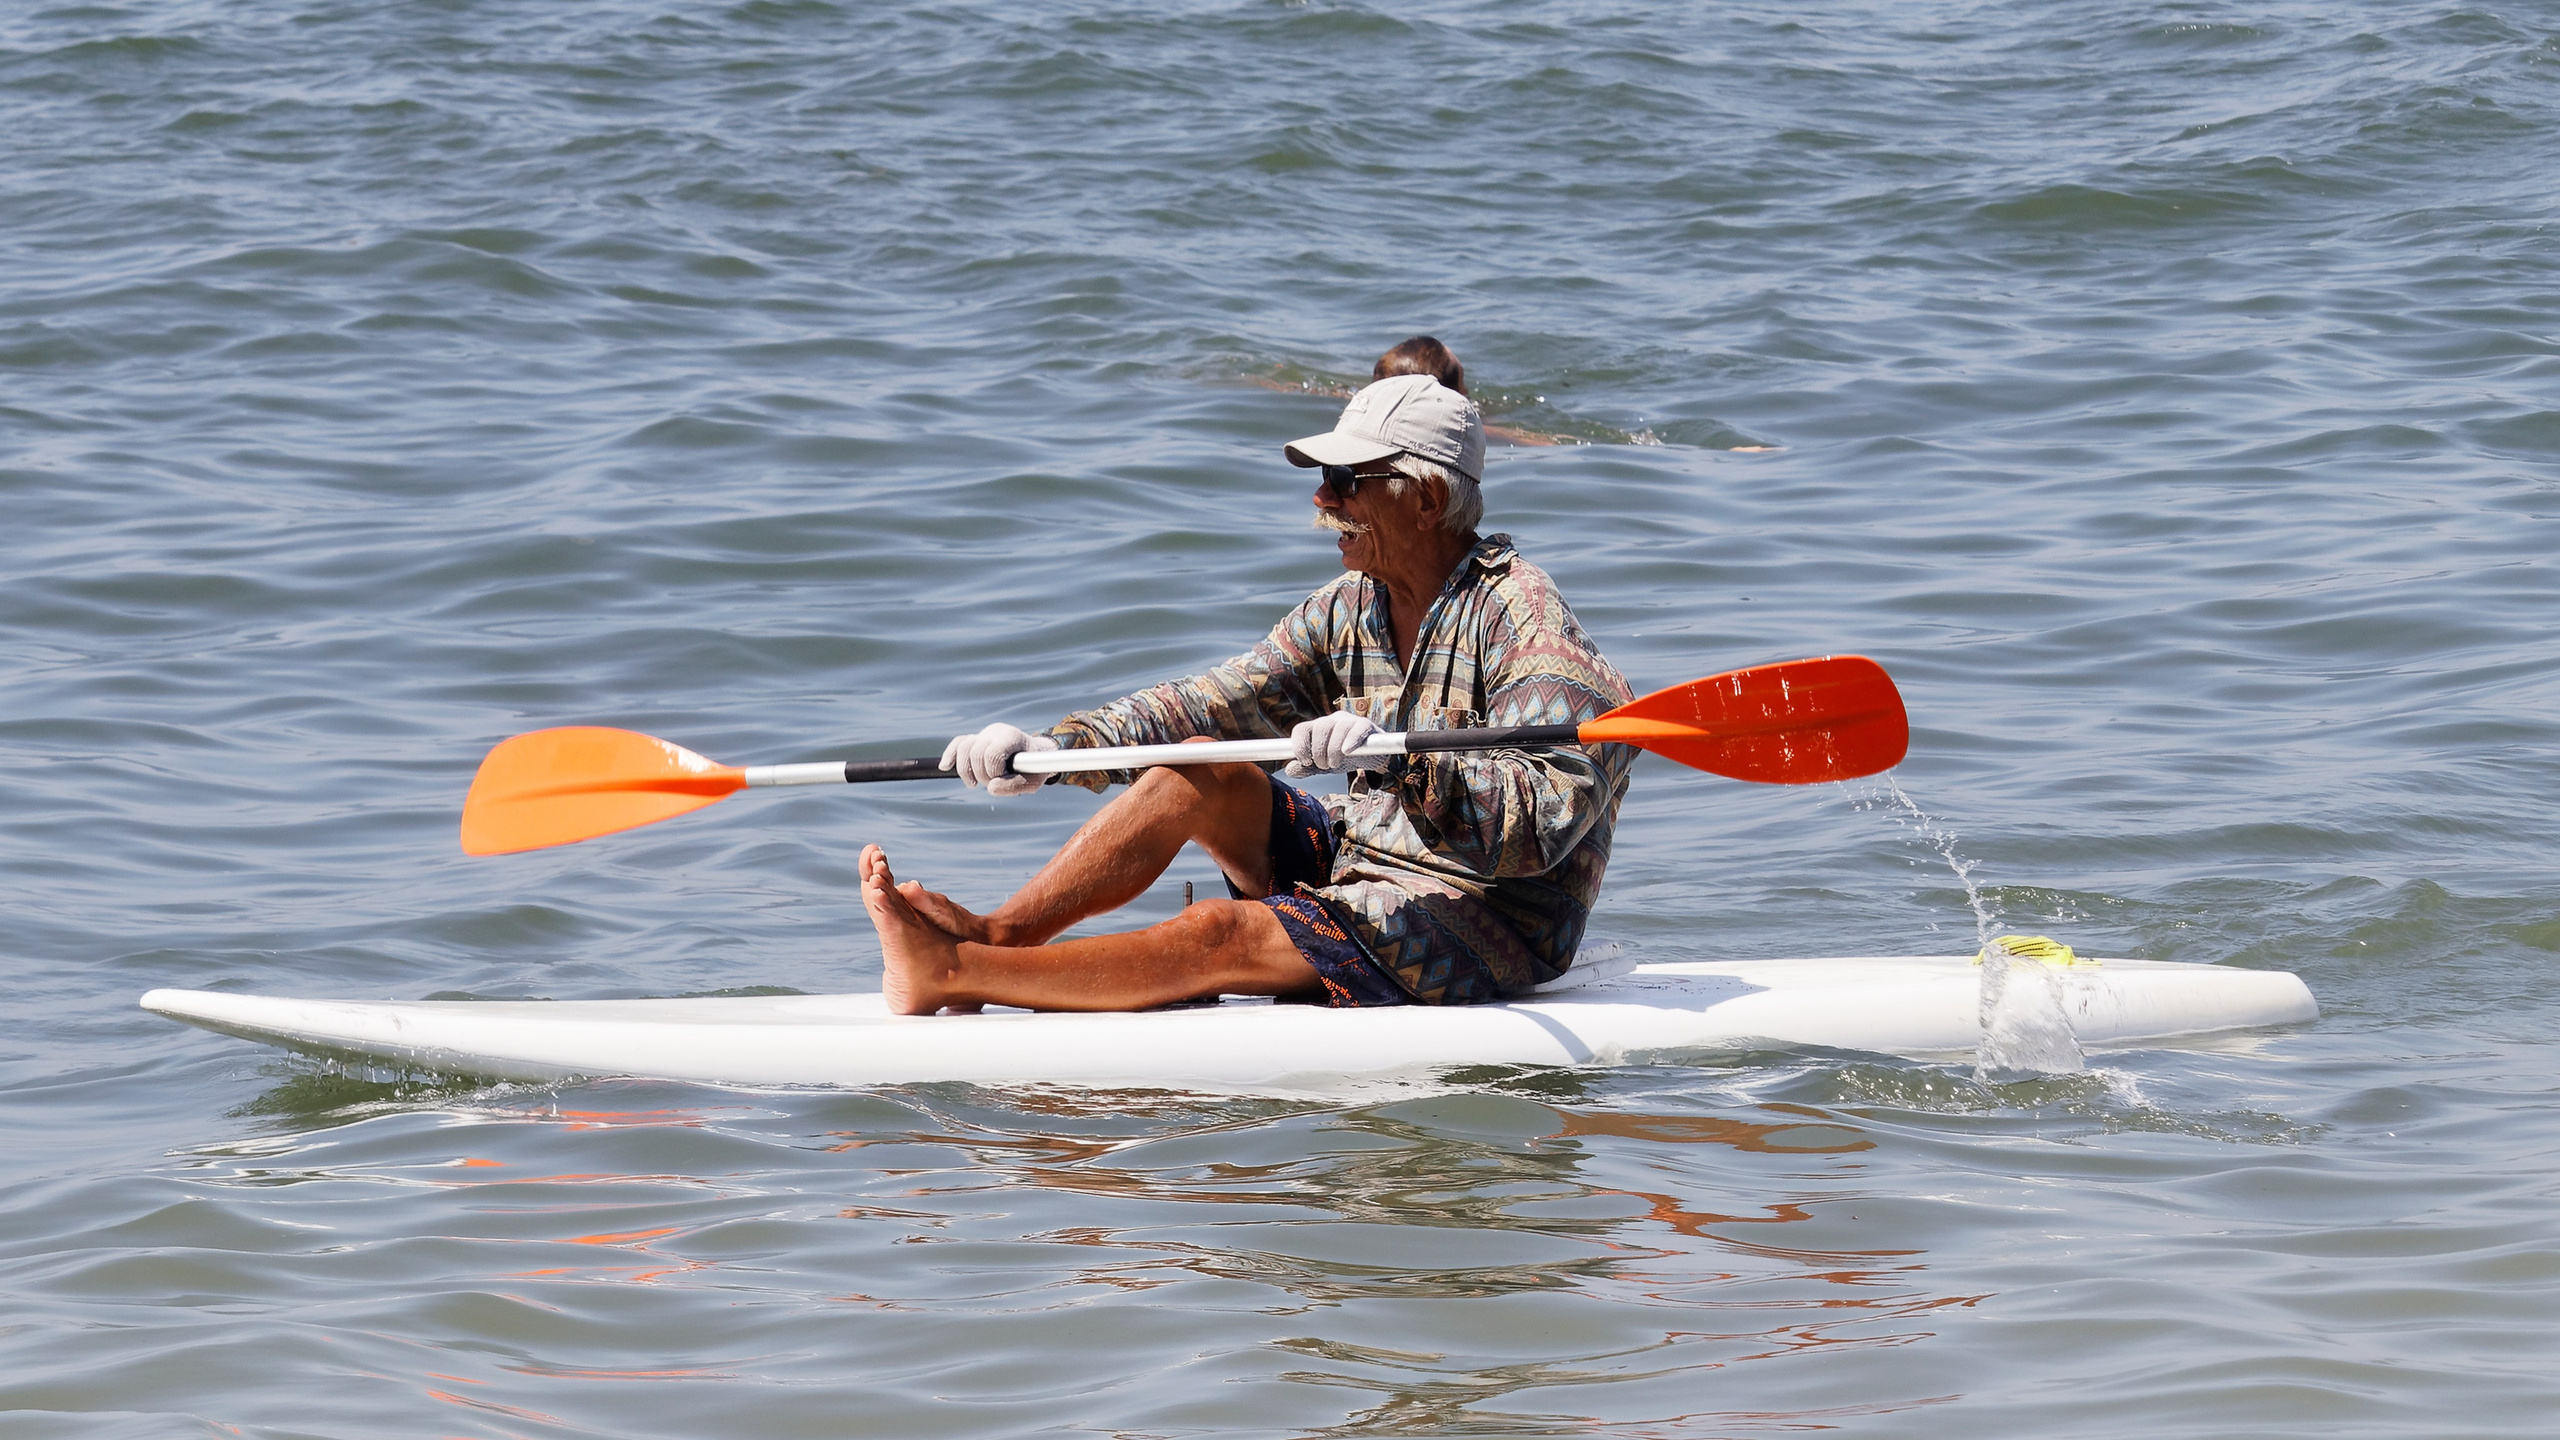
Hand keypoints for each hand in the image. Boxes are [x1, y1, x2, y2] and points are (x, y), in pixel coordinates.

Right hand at [939, 723, 1058, 796]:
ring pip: (963, 747)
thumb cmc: (1035, 768)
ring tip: (974, 784)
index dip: (994, 772)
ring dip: (965, 770)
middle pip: (975, 752)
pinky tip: (944, 767)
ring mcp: (984, 733)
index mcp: (1011, 737)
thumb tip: (991, 788)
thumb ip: (1014, 786)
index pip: (992, 753)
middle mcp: (996, 731)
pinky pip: (958, 743)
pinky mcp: (976, 739)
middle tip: (992, 784)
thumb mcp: (1033, 781)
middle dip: (981, 774)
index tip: (1002, 780)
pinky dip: (950, 755)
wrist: (1036, 754)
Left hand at [1286, 711, 1383, 775]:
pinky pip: (1358, 728)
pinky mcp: (1366, 725)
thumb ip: (1307, 768)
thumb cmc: (1345, 757)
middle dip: (1319, 751)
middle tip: (1324, 765)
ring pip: (1338, 728)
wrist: (1372, 757)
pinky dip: (1351, 740)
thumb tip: (1289, 769)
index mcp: (1318, 728)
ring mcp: (1349, 721)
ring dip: (1333, 750)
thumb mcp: (1324, 765)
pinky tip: (1347, 751)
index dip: (1299, 745)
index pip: (1301, 729)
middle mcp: (1332, 721)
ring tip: (1335, 764)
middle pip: (1320, 727)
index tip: (1304, 761)